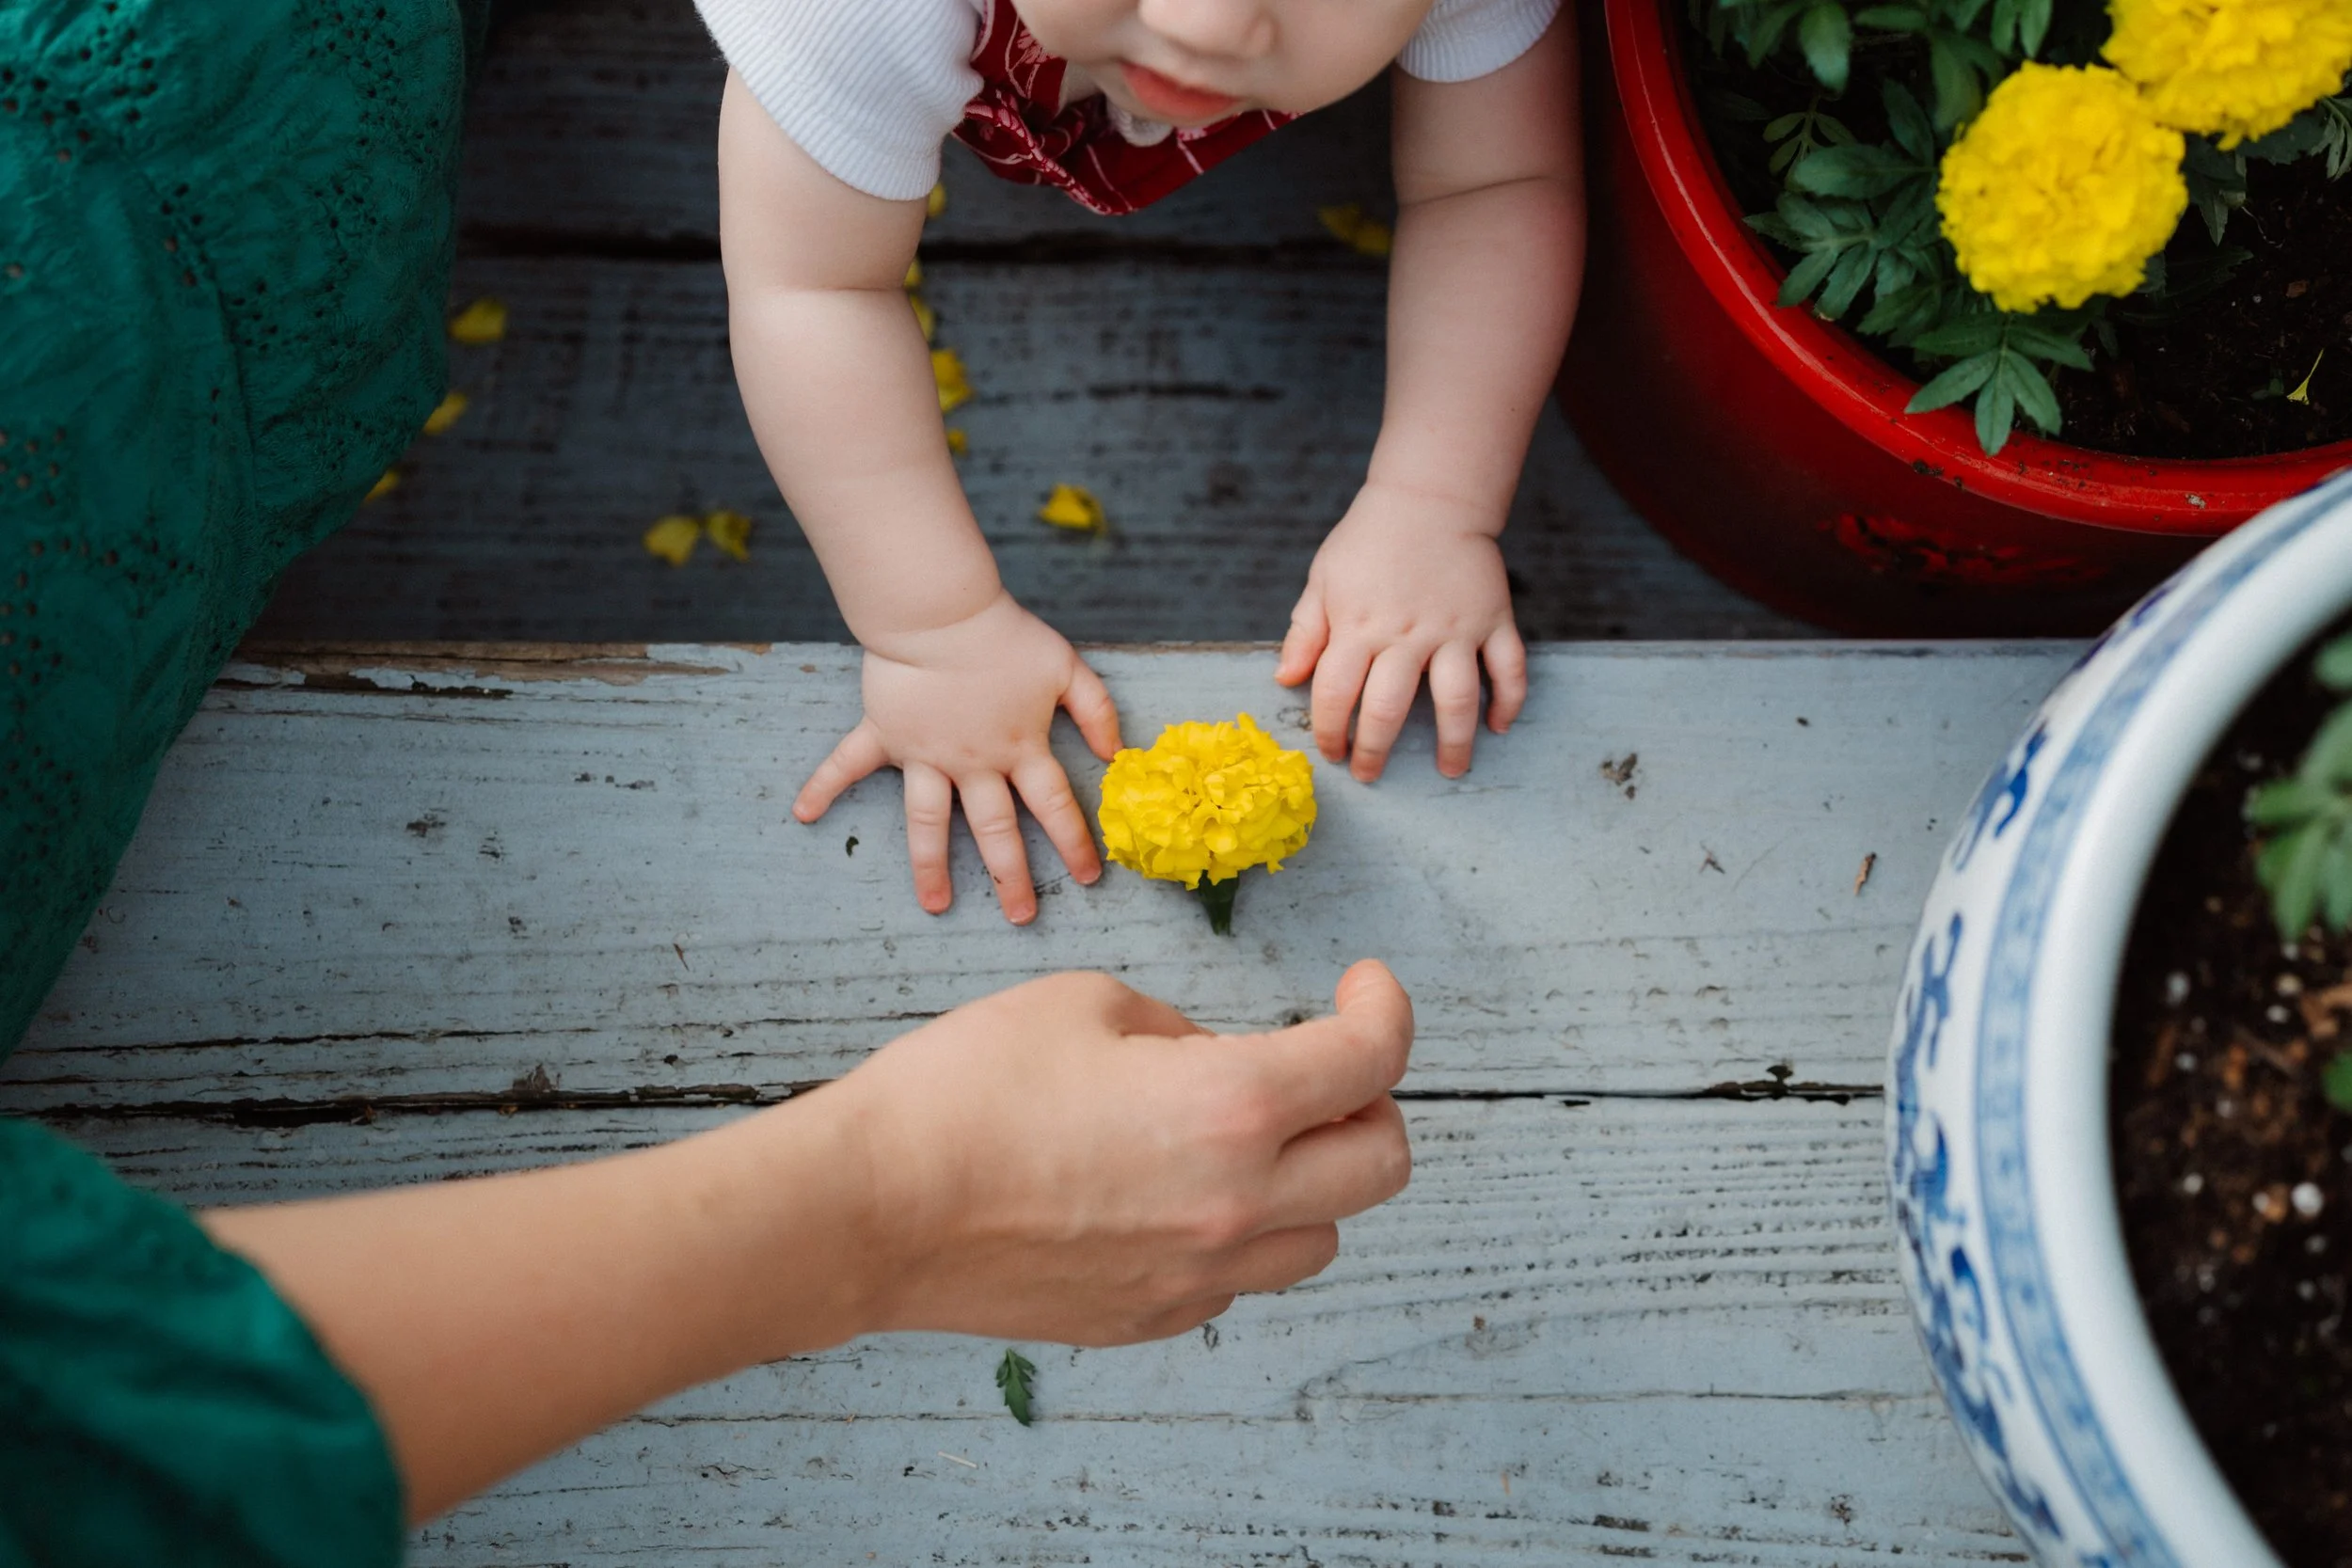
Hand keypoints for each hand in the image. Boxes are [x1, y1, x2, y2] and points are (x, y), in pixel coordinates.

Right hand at [795, 592, 1120, 923]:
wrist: (942, 612)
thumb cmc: (1005, 635)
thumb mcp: (1067, 667)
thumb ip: (1097, 710)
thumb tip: (1114, 755)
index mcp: (1019, 748)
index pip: (1054, 807)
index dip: (1074, 844)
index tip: (1089, 879)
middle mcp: (973, 763)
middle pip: (995, 830)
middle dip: (1010, 877)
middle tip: (1020, 918)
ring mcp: (925, 754)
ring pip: (928, 822)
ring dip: (930, 866)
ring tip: (935, 905)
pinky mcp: (885, 734)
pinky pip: (849, 764)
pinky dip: (823, 786)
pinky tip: (803, 814)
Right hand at [825, 961, 1414, 1346]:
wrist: (871, 1207)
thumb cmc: (964, 1087)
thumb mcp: (1084, 1002)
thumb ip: (1181, 1031)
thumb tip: (1211, 1062)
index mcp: (1231, 1108)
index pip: (1373, 1062)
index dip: (1386, 1008)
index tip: (1364, 987)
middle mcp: (1236, 1206)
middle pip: (1382, 1167)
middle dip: (1370, 1103)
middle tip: (1320, 1068)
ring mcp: (1196, 1277)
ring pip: (1320, 1238)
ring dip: (1309, 1180)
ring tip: (1243, 1137)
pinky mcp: (1148, 1320)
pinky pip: (1238, 1280)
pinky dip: (1236, 1232)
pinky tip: (1171, 1191)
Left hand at [1276, 484, 1527, 781]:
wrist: (1429, 498)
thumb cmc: (1369, 540)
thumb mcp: (1323, 579)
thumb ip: (1304, 632)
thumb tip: (1284, 679)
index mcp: (1359, 626)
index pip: (1335, 693)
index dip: (1329, 731)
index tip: (1331, 752)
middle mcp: (1406, 634)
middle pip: (1388, 709)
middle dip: (1375, 751)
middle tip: (1371, 774)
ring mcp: (1454, 630)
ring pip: (1456, 701)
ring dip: (1453, 743)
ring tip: (1450, 770)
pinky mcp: (1493, 620)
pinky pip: (1508, 668)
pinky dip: (1509, 700)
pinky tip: (1499, 725)